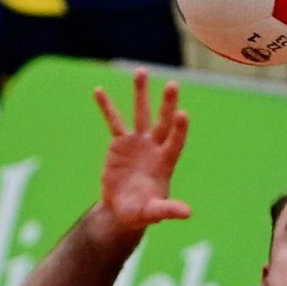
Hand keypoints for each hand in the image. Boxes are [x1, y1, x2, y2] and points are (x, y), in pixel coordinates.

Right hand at [94, 70, 190, 244]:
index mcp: (164, 163)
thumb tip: (188, 213)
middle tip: (173, 85)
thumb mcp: (153, 213)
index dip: (179, 130)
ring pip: (140, 114)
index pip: (174, 143)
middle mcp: (154, 148)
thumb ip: (167, 210)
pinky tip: (98, 90)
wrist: (122, 210)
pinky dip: (106, 107)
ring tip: (141, 72)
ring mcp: (137, 143)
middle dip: (167, 105)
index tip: (182, 114)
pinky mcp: (120, 143)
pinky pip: (113, 121)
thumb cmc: (140, 213)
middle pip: (162, 122)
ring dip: (141, 93)